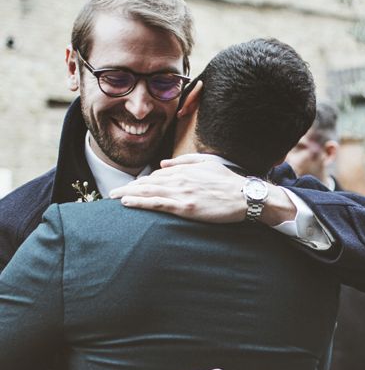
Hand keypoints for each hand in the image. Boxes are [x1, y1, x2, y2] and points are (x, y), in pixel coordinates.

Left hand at [109, 155, 296, 225]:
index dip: (141, 182)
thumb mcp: (208, 164)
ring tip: (113, 197)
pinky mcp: (185, 207)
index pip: (157, 176)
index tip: (129, 187)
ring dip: (128, 194)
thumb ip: (185, 162)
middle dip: (128, 187)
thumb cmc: (230, 182)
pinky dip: (139, 202)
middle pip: (148, 183)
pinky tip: (127, 202)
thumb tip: (164, 165)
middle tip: (112, 192)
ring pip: (148, 192)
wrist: (246, 196)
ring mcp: (182, 193)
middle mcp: (180, 180)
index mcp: (185, 170)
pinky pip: (157, 204)